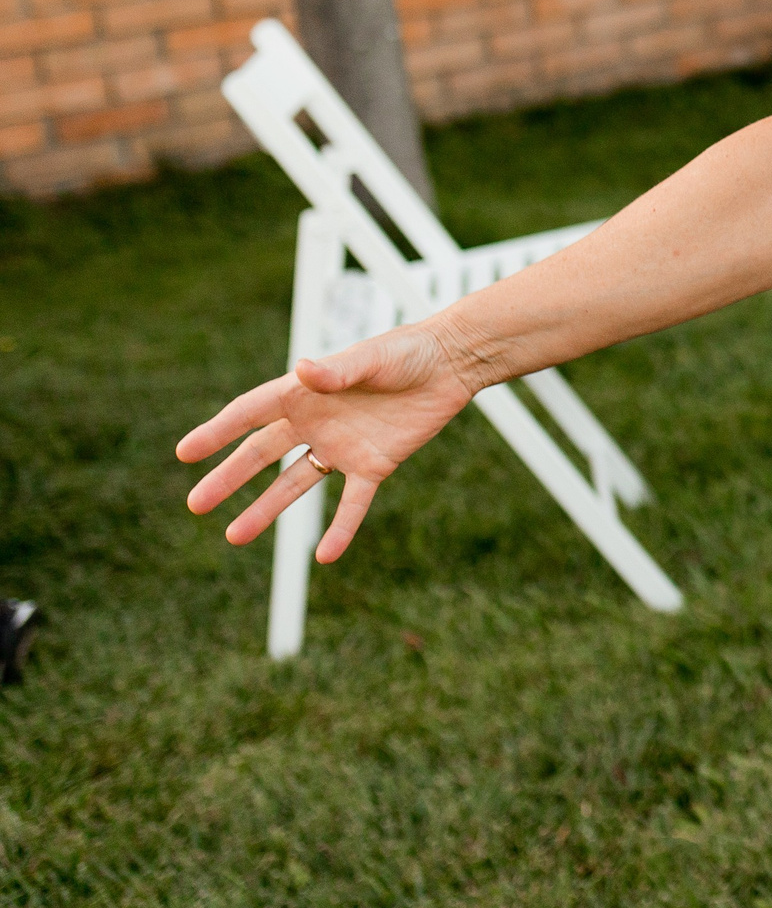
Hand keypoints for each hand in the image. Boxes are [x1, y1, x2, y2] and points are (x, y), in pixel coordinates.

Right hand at [176, 326, 478, 562]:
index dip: (217, 432)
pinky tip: (324, 557)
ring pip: (296, 484)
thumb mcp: (372, 358)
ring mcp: (343, 446)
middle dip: (229, 478)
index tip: (185, 453)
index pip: (250, 414)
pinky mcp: (375, 465)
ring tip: (234, 536)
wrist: (451, 364)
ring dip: (266, 509)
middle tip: (196, 504)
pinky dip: (340, 529)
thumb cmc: (407, 351)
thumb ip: (337, 371)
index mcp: (305, 392)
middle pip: (263, 454)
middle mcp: (316, 422)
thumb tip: (304, 370)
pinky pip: (353, 503)